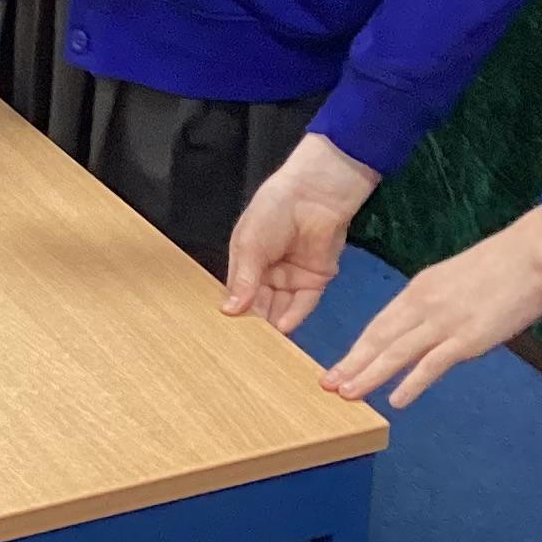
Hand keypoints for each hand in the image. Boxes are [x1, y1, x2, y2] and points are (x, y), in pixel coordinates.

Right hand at [223, 135, 381, 336]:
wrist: (316, 194)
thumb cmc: (274, 210)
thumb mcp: (250, 243)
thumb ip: (243, 279)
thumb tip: (228, 311)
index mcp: (247, 260)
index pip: (239, 293)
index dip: (234, 311)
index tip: (225, 335)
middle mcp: (268, 272)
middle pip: (260, 304)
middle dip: (254, 324)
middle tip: (244, 347)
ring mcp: (292, 277)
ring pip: (281, 307)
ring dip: (273, 325)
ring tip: (264, 345)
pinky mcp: (316, 280)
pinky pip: (304, 304)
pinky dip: (293, 316)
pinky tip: (282, 328)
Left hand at [325, 206, 541, 408]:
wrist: (534, 253)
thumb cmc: (503, 264)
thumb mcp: (457, 278)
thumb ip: (440, 303)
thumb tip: (429, 328)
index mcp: (420, 287)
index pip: (380, 323)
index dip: (357, 347)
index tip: (339, 365)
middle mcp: (424, 304)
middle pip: (379, 339)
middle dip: (352, 363)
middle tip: (327, 385)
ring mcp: (444, 322)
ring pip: (396, 352)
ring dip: (370, 375)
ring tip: (348, 394)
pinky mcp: (467, 337)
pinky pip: (432, 364)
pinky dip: (411, 383)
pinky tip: (395, 400)